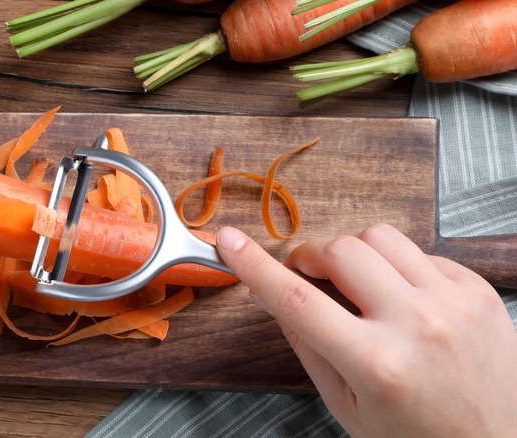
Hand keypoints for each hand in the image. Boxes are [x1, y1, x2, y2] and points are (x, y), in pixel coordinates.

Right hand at [217, 224, 516, 436]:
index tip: (229, 241)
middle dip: (310, 257)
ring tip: (357, 286)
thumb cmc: (414, 435)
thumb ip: (305, 344)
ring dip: (353, 254)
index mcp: (376, 365)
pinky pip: (420, 250)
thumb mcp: (346, 405)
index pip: (297, 300)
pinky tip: (399, 296)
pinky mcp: (478, 290)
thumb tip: (269, 293)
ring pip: (380, 236)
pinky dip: (396, 266)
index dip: (255, 266)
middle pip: (340, 252)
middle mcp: (418, 327)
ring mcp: (454, 304)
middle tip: (306, 275)